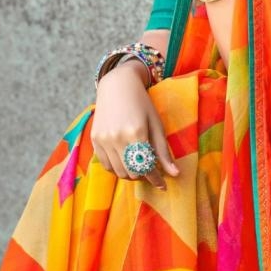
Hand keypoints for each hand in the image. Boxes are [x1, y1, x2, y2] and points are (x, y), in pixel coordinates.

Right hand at [92, 62, 178, 189]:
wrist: (117, 86)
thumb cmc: (142, 103)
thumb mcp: (156, 124)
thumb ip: (163, 151)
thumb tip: (175, 174)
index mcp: (136, 133)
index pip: (147, 167)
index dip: (156, 179)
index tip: (163, 185)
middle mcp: (117, 138)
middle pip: (132, 173)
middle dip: (143, 176)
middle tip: (151, 171)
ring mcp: (103, 140)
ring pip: (118, 172)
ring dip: (130, 173)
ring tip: (139, 164)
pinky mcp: (95, 140)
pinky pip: (106, 165)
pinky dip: (117, 167)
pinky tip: (125, 159)